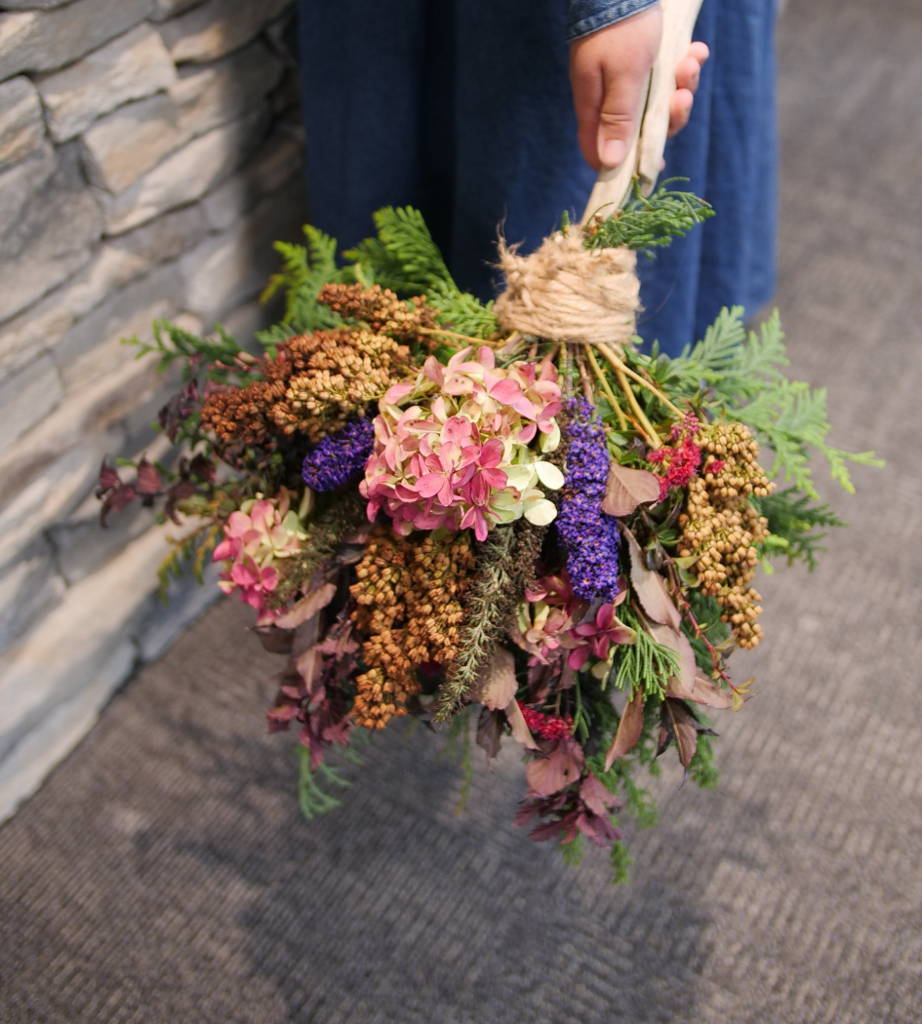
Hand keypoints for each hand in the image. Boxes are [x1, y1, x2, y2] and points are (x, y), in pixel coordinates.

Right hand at [569, 7, 709, 171]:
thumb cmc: (621, 27)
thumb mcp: (624, 76)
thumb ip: (618, 119)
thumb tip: (609, 164)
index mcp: (594, 106)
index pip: (599, 151)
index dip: (624, 165)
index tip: (654, 166)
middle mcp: (608, 98)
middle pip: (640, 130)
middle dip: (669, 118)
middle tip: (683, 97)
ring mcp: (627, 80)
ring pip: (660, 104)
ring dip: (683, 87)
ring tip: (691, 61)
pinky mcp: (645, 62)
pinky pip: (668, 78)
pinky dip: (684, 67)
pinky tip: (695, 50)